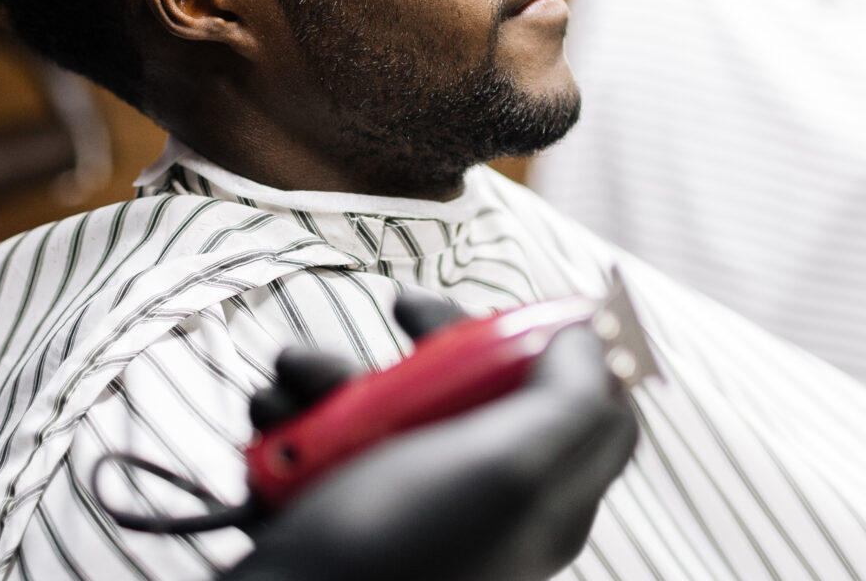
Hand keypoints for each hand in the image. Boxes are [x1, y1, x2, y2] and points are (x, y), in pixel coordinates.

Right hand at [220, 292, 639, 580]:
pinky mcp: (338, 509)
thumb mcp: (508, 469)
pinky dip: (293, 416)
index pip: (588, 403)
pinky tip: (274, 423)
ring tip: (299, 378)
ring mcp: (406, 504)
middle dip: (432, 339)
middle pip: (484, 388)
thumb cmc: (393, 555)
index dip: (558, 346)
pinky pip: (325, 437)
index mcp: (544, 498)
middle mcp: (481, 500)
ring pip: (386, 402)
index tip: (512, 313)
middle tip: (405, 310)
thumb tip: (591, 338)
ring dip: (333, 374)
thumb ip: (569, 399)